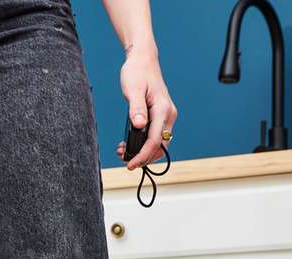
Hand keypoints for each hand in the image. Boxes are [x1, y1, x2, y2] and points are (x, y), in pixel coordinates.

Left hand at [117, 45, 176, 169]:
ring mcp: (166, 116)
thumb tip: (139, 126)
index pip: (154, 141)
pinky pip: (155, 136)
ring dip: (143, 152)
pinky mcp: (161, 116)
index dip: (142, 156)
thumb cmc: (137, 72)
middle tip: (124, 160)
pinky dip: (144, 144)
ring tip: (123, 151)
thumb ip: (136, 108)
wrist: (143, 60)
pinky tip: (129, 143)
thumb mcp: (133, 90)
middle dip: (143, 157)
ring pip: (159, 143)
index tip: (129, 164)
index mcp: (163, 109)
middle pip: (160, 146)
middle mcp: (168, 114)